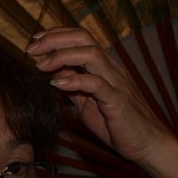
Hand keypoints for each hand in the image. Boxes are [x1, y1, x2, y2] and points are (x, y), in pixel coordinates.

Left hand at [25, 26, 177, 177]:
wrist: (146, 143)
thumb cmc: (116, 123)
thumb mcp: (87, 102)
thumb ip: (73, 86)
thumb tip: (53, 73)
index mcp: (104, 66)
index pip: (81, 38)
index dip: (57, 35)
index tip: (35, 40)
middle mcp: (111, 68)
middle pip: (84, 39)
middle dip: (55, 39)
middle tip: (32, 48)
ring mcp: (116, 82)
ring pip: (91, 55)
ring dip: (62, 56)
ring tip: (41, 65)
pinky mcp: (118, 100)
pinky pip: (97, 84)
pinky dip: (75, 81)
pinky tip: (57, 84)